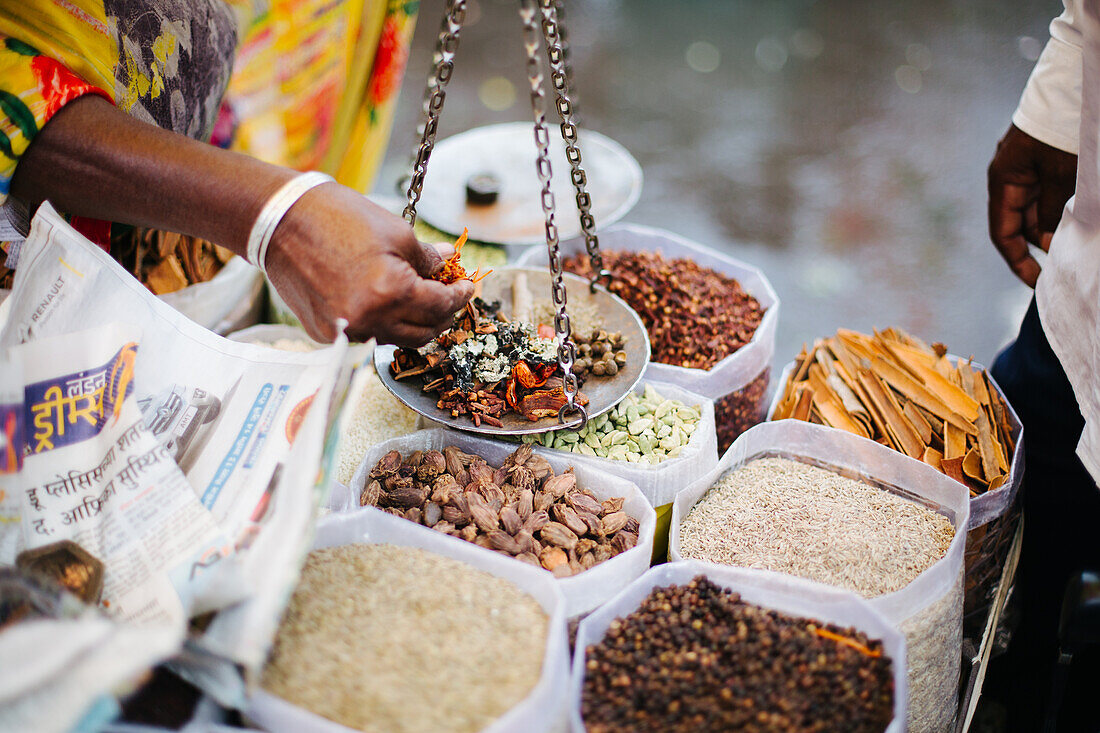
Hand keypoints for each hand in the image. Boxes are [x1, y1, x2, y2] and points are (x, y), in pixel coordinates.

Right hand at [264, 184, 472, 343]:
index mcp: (391, 293)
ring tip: (420, 299)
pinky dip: (383, 324)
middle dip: (442, 315)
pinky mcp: (326, 336)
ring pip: (396, 340)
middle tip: (449, 296)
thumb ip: (427, 257)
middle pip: (423, 333)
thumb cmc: (338, 218)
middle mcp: (369, 320)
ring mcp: (346, 332)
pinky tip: (387, 303)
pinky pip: (367, 337)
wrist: (280, 222)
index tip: (467, 286)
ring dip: (413, 323)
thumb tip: (450, 264)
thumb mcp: (395, 232)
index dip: (459, 296)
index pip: (440, 306)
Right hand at [987, 124, 1076, 286]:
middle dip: (1039, 245)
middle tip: (1062, 265)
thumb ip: (1051, 212)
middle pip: (1019, 224)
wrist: (1073, 86)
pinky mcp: (1038, 162)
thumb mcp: (1061, 176)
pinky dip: (1056, 210)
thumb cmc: (1062, 130)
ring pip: (1034, 210)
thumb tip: (1048, 243)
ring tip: (1072, 243)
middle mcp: (1008, 177)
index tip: (1036, 281)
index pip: (1003, 233)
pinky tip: (1072, 219)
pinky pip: (1044, 195)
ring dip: (1050, 227)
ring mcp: (1023, 169)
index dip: (1017, 261)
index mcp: (1003, 181)